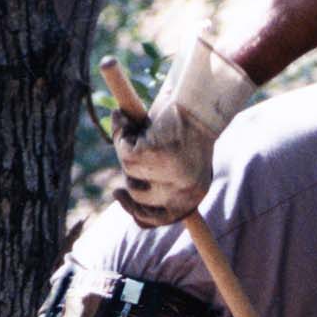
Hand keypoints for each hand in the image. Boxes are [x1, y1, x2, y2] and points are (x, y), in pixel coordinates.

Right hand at [113, 32, 253, 227]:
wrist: (199, 97)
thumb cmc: (190, 123)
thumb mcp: (178, 157)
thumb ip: (159, 177)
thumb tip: (128, 193)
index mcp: (194, 195)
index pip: (159, 219)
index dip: (136, 211)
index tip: (118, 192)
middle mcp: (183, 191)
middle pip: (140, 198)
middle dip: (129, 174)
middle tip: (126, 148)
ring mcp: (168, 175)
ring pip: (130, 173)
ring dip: (126, 148)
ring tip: (135, 125)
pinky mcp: (152, 155)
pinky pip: (124, 151)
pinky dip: (121, 131)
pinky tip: (127, 117)